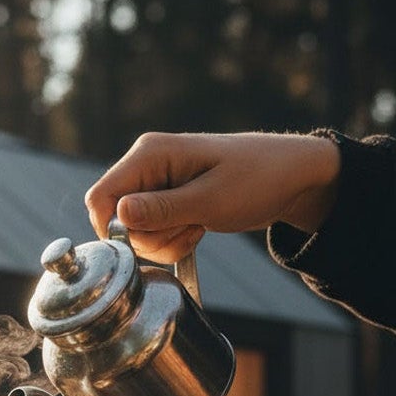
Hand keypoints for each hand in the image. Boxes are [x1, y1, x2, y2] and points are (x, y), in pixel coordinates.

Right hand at [84, 131, 340, 264]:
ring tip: (200, 225)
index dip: (113, 227)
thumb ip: (161, 209)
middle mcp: (146, 166)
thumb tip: (116, 215)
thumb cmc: (260, 178)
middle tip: (189, 226)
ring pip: (134, 232)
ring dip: (165, 241)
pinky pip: (152, 233)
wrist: (295, 177)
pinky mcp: (166, 200)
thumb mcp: (212, 199)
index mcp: (150, 154)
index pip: (100, 197)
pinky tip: (199, 227)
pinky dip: (173, 240)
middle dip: (149, 237)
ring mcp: (155, 184)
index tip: (146, 241)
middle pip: (115, 219)